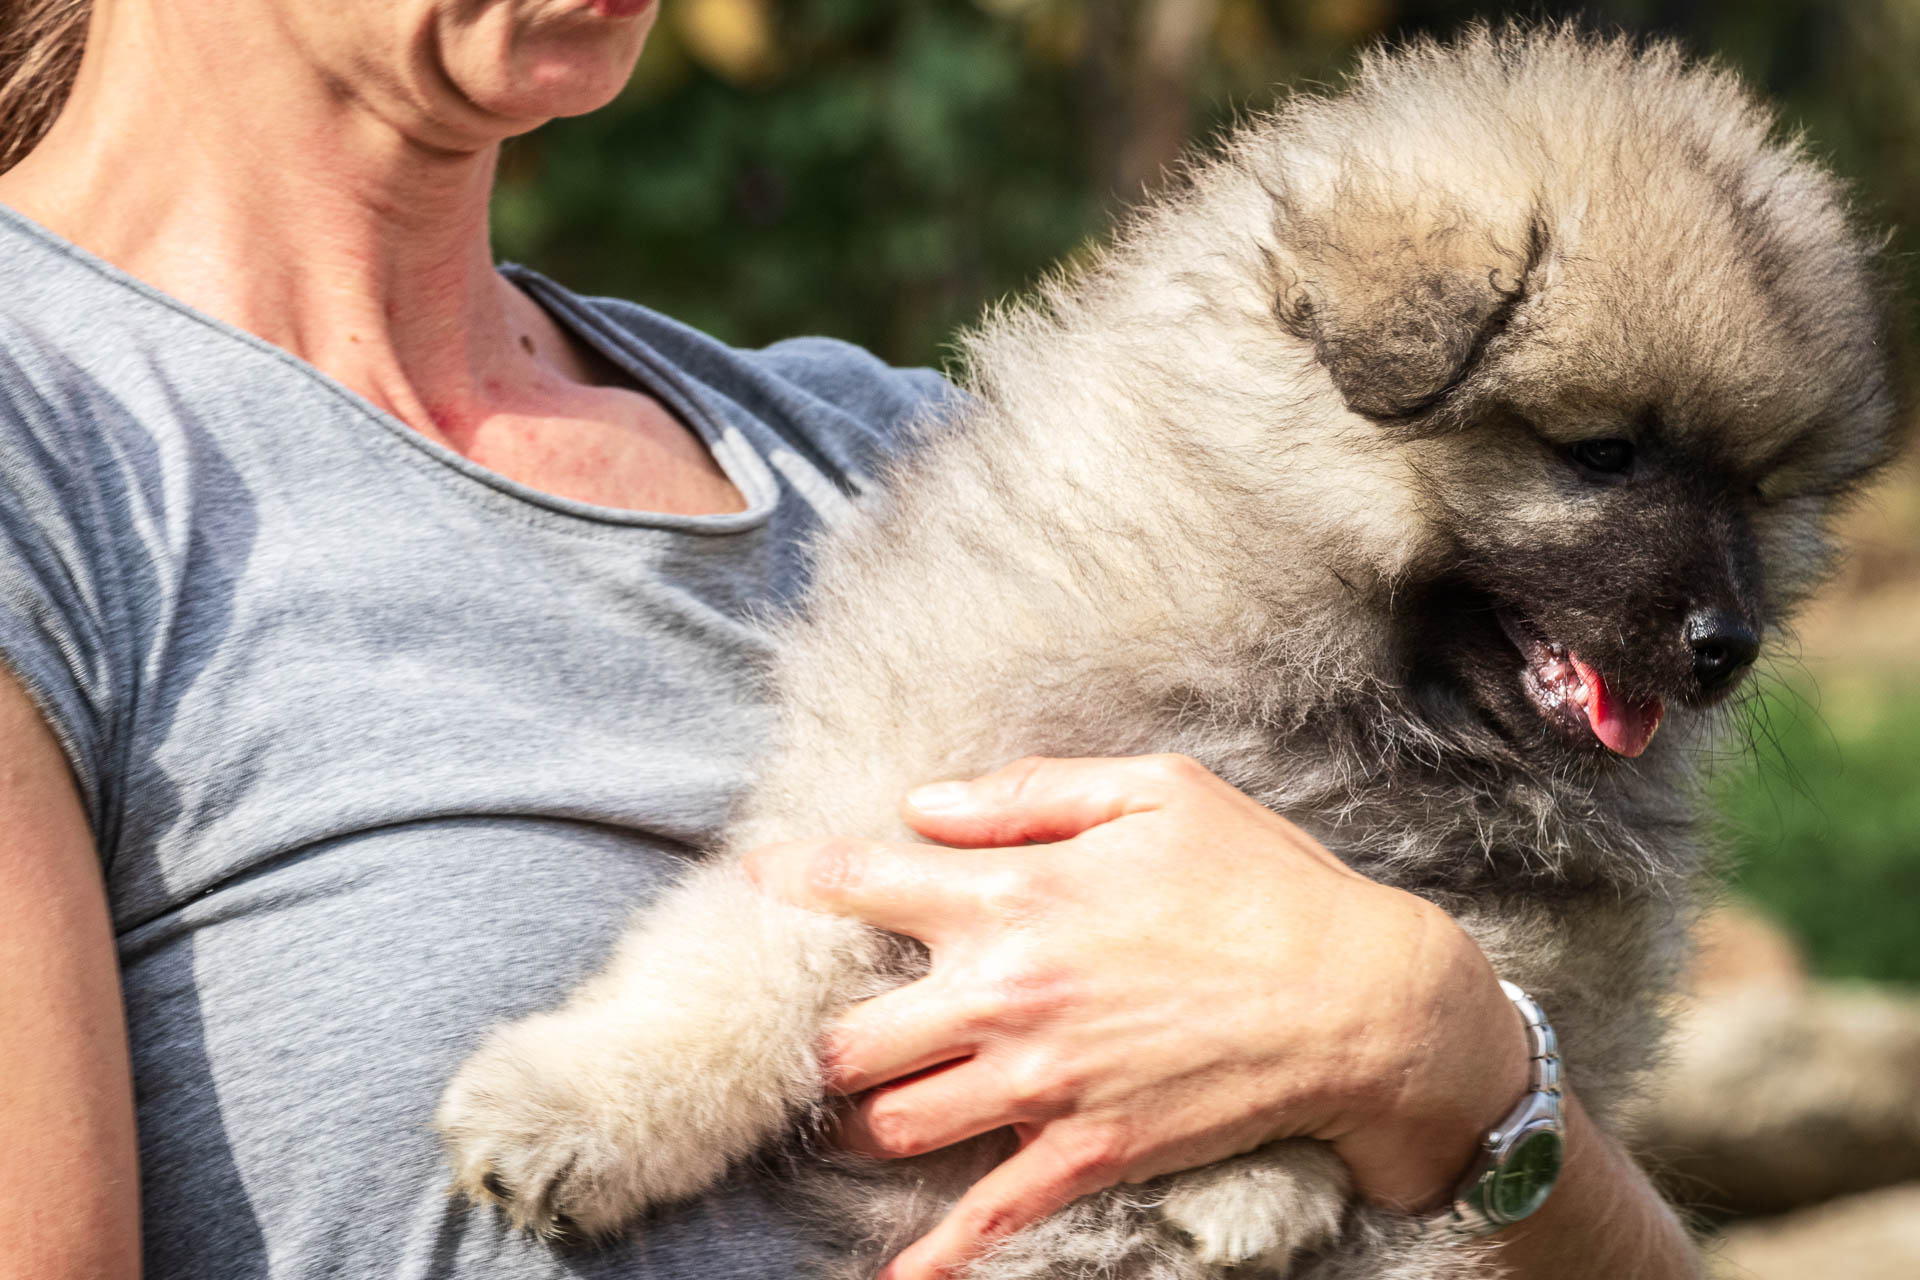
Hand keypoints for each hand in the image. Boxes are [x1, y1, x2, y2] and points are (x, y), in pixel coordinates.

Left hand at [744, 755, 1527, 1278]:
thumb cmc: (1263, 880)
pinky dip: (935, 1254)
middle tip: (814, 1031)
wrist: (1363, 1002)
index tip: (758, 883)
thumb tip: (925, 804)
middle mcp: (1008, 992)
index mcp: (1015, 894)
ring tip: (853, 1112)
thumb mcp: (1157, 792)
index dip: (795, 881)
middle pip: (850, 1036)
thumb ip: (1029, 794)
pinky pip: (987, 1215)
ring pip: (894, 1123)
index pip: (864, 883)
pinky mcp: (1087, 1151)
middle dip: (818, 1036)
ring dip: (859, 1122)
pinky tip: (895, 1277)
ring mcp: (1042, 1081)